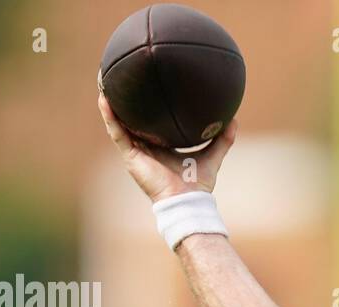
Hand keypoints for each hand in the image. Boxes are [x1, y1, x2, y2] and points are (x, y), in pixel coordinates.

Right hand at [96, 88, 236, 203]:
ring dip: (109, 102)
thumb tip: (234, 119)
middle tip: (120, 74)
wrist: (187, 200)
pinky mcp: (130, 156)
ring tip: (104, 78)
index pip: (150, 121)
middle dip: (123, 98)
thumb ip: (223, 139)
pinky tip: (104, 99)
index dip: (145, 105)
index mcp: (161, 145)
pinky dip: (109, 116)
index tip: (145, 84)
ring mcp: (136, 151)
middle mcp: (146, 146)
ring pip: (117, 122)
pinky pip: (116, 132)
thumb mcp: (212, 155)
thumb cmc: (197, 184)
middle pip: (130, 118)